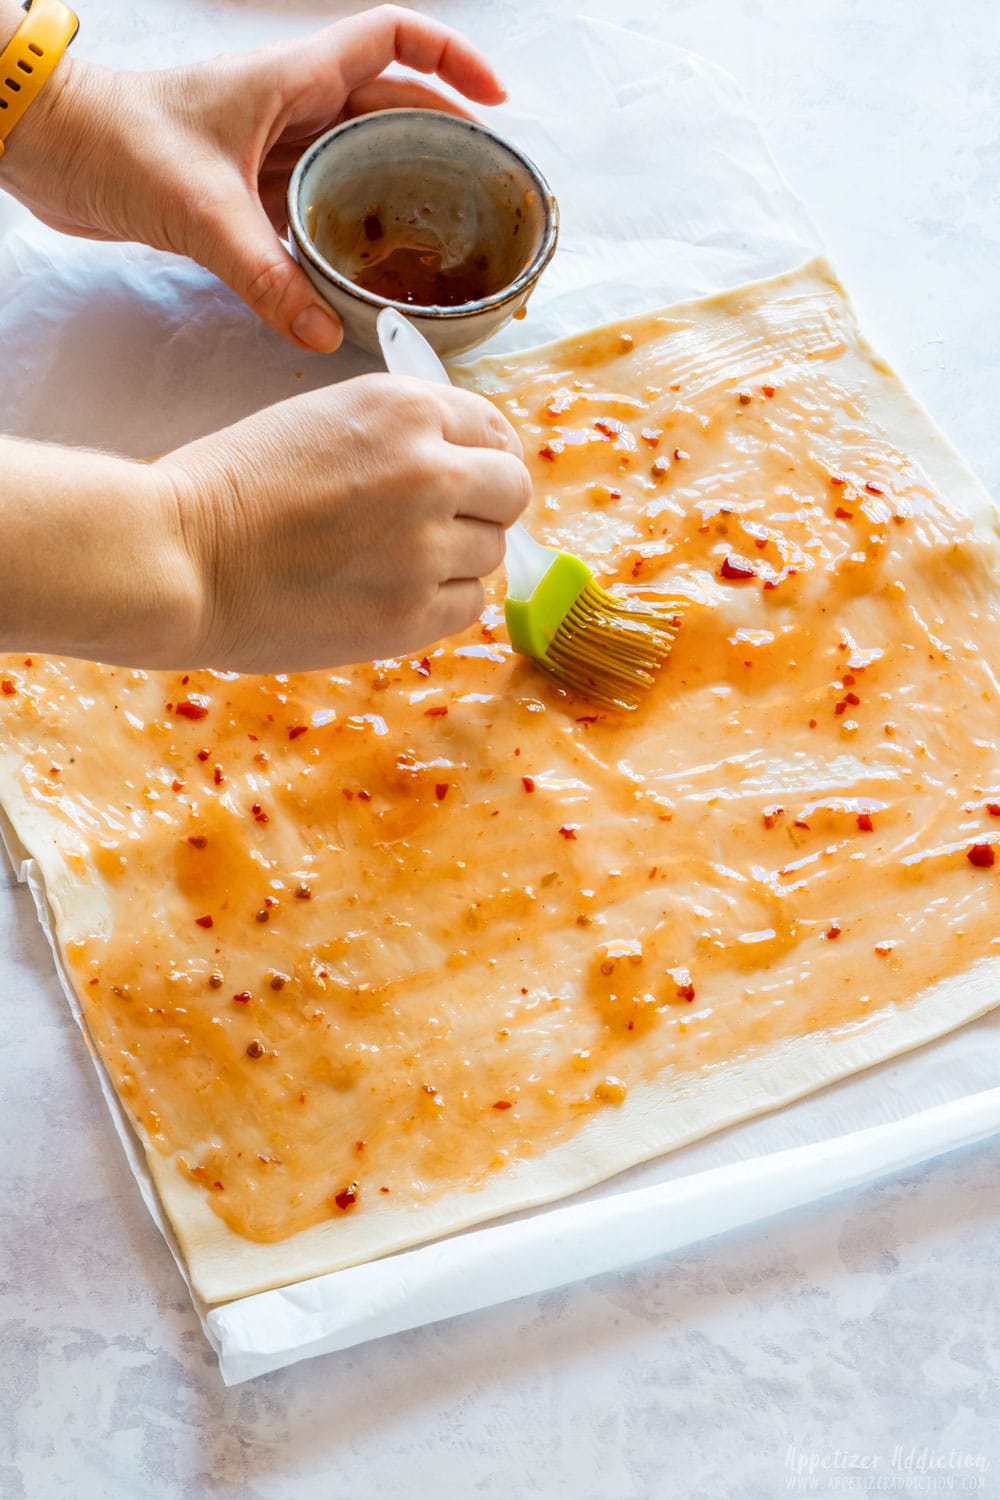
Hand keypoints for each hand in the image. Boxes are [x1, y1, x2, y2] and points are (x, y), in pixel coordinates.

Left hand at [0, 5, 505, 350]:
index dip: (452, 60)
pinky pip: (314, 205)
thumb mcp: (201, 210)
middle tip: (480, 191)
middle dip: (440, 142)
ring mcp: (268, 147)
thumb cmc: (115, 142)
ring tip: (439, 236)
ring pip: (354, 161)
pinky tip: (365, 272)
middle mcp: (290, 107)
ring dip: (395, 190)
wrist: (48, 149)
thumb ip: (266, 276)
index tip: (496, 103)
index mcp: (292, 79)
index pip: (394, 40)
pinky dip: (344, 233)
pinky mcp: (245, 189)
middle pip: (389, 109)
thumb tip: (324, 334)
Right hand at [157, 375, 529, 672]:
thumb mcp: (322, 421)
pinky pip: (468, 605)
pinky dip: (440, 603)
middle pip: (511, 491)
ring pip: (491, 553)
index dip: (485, 458)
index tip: (472, 479)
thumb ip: (398, 436)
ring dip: (456, 559)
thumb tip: (463, 468)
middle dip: (483, 507)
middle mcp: (429, 470)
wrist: (177, 558)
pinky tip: (390, 595)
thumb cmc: (228, 489)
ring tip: (390, 563)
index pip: (494, 429)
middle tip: (437, 526)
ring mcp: (425, 546)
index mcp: (404, 408)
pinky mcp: (412, 613)